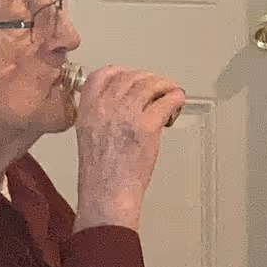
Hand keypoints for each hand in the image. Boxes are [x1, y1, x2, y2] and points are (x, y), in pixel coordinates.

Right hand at [71, 66, 186, 231]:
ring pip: (149, 84)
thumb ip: (100, 115)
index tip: (131, 76)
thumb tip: (119, 105)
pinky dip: (175, 97)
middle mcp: (106, 107)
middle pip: (130, 76)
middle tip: (156, 85)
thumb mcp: (88, 135)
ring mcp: (127, 114)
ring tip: (169, 91)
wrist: (107, 194)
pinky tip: (177, 101)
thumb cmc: (99, 174)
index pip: (102, 74)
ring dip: (163, 85)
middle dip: (146, 78)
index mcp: (88, 109)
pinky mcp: (147, 126)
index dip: (121, 72)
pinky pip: (166, 101)